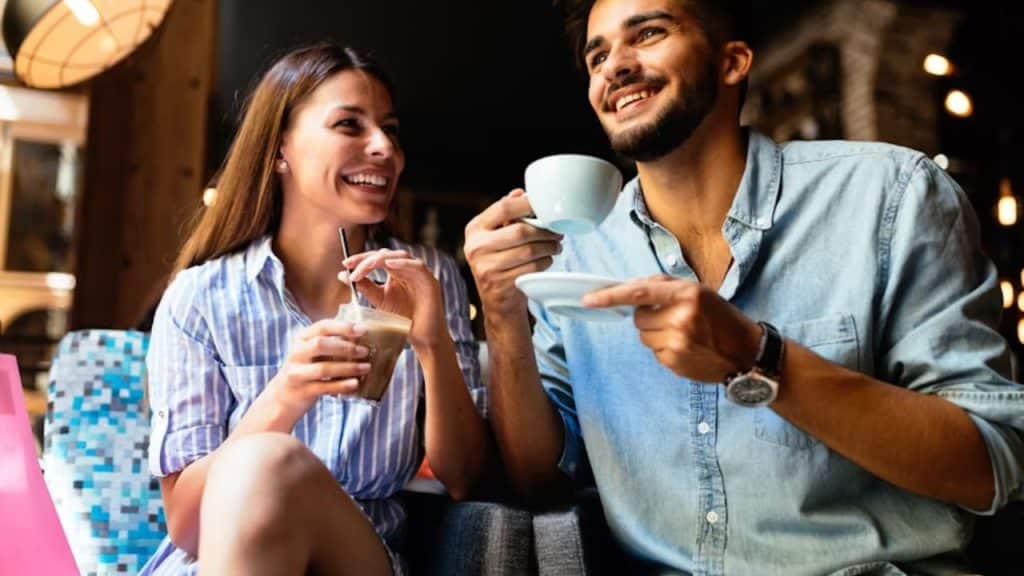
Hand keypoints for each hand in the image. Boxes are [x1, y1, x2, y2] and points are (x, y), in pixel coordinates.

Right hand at [267, 319, 370, 414]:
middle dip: (346, 347)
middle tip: (365, 351)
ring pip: (323, 368)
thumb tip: (362, 336)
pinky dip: (341, 385)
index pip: (322, 327)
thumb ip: (330, 343)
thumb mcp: (311, 352)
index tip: (363, 329)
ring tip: (366, 367)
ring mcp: (297, 373)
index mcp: (302, 338)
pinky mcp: (301, 391)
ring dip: (348, 367)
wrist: (283, 397)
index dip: (343, 327)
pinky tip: (355, 384)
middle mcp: (297, 353)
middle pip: (320, 345)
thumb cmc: (306, 369)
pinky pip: (324, 387)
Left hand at [342, 249, 445, 349]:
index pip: (377, 257)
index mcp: (396, 271)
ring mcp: (420, 274)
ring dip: (382, 259)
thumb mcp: (379, 300)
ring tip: (366, 266)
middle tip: (351, 265)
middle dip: (367, 258)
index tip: (345, 264)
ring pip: (401, 256)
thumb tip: (342, 274)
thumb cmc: (403, 320)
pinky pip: (418, 266)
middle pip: (387, 253)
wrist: (422, 337)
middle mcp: (408, 268)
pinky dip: (404, 263)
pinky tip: (389, 265)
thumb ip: (364, 287)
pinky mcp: (430, 281)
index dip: (361, 258)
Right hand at [464, 189, 562, 316]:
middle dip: (545, 231)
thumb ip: (506, 214)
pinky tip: (547, 260)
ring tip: (557, 246)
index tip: (545, 205)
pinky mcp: (499, 284)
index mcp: (474, 229)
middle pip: (520, 231)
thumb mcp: (496, 236)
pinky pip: (531, 268)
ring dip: (549, 247)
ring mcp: (486, 267)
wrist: (497, 300)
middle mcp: (475, 247)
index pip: (503, 208)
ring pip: (529, 251)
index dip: (527, 204)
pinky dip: (544, 262)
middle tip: (558, 232)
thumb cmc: (499, 261)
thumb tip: (521, 193)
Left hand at [582, 275, 761, 382]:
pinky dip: (664, 348)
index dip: (611, 296)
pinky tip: (686, 348)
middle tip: (673, 318)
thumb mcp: (698, 292)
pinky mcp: (674, 362)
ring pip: (643, 336)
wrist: (747, 353)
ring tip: (683, 334)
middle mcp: (680, 318)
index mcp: (686, 294)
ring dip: (655, 333)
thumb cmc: (721, 317)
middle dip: (648, 316)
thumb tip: (629, 288)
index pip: (639, 293)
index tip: (589, 299)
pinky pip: (653, 351)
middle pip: (638, 317)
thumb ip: (663, 287)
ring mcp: (677, 343)